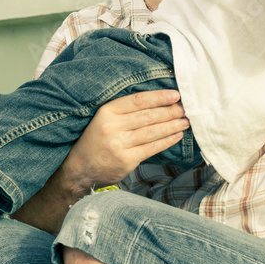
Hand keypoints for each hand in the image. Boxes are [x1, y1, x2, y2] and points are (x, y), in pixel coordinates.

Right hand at [60, 90, 188, 189]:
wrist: (79, 168)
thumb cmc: (95, 140)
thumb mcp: (103, 119)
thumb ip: (125, 111)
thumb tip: (157, 102)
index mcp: (107, 112)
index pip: (138, 100)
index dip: (158, 97)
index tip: (175, 94)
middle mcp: (112, 127)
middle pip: (148, 116)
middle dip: (170, 111)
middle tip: (185, 108)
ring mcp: (119, 145)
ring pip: (152, 132)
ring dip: (172, 126)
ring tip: (186, 121)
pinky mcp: (126, 161)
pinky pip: (152, 148)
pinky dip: (167, 141)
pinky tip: (177, 135)